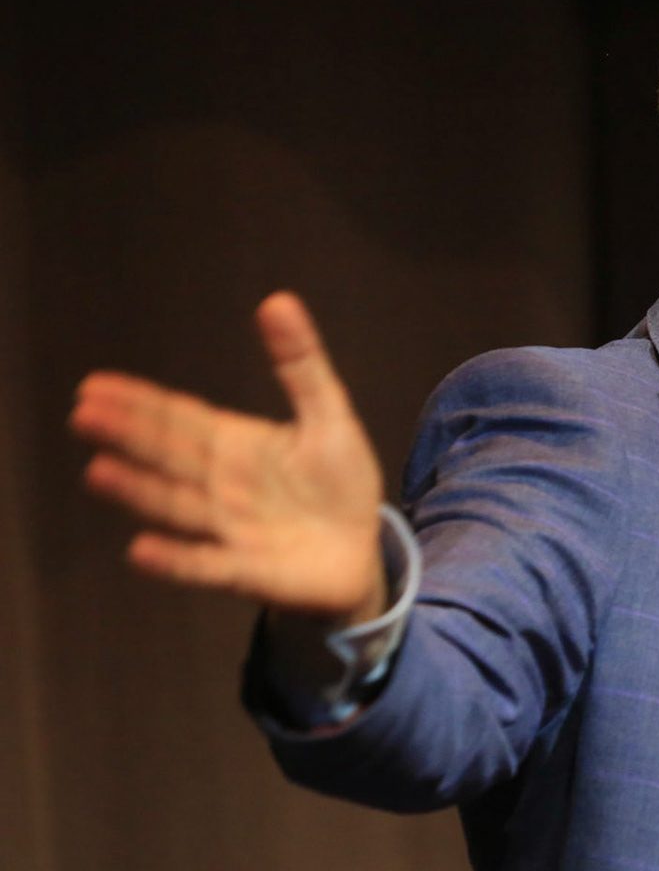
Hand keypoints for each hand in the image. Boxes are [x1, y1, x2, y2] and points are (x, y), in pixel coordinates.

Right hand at [70, 292, 386, 623]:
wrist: (362, 551)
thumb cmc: (338, 484)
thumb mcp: (329, 417)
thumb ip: (302, 365)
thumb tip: (278, 300)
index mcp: (234, 445)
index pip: (180, 418)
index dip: (140, 401)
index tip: (94, 385)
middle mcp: (220, 485)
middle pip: (170, 455)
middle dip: (130, 436)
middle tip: (84, 414)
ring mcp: (228, 529)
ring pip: (178, 505)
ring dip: (141, 491)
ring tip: (101, 472)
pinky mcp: (247, 570)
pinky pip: (206, 565)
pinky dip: (177, 559)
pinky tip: (142, 550)